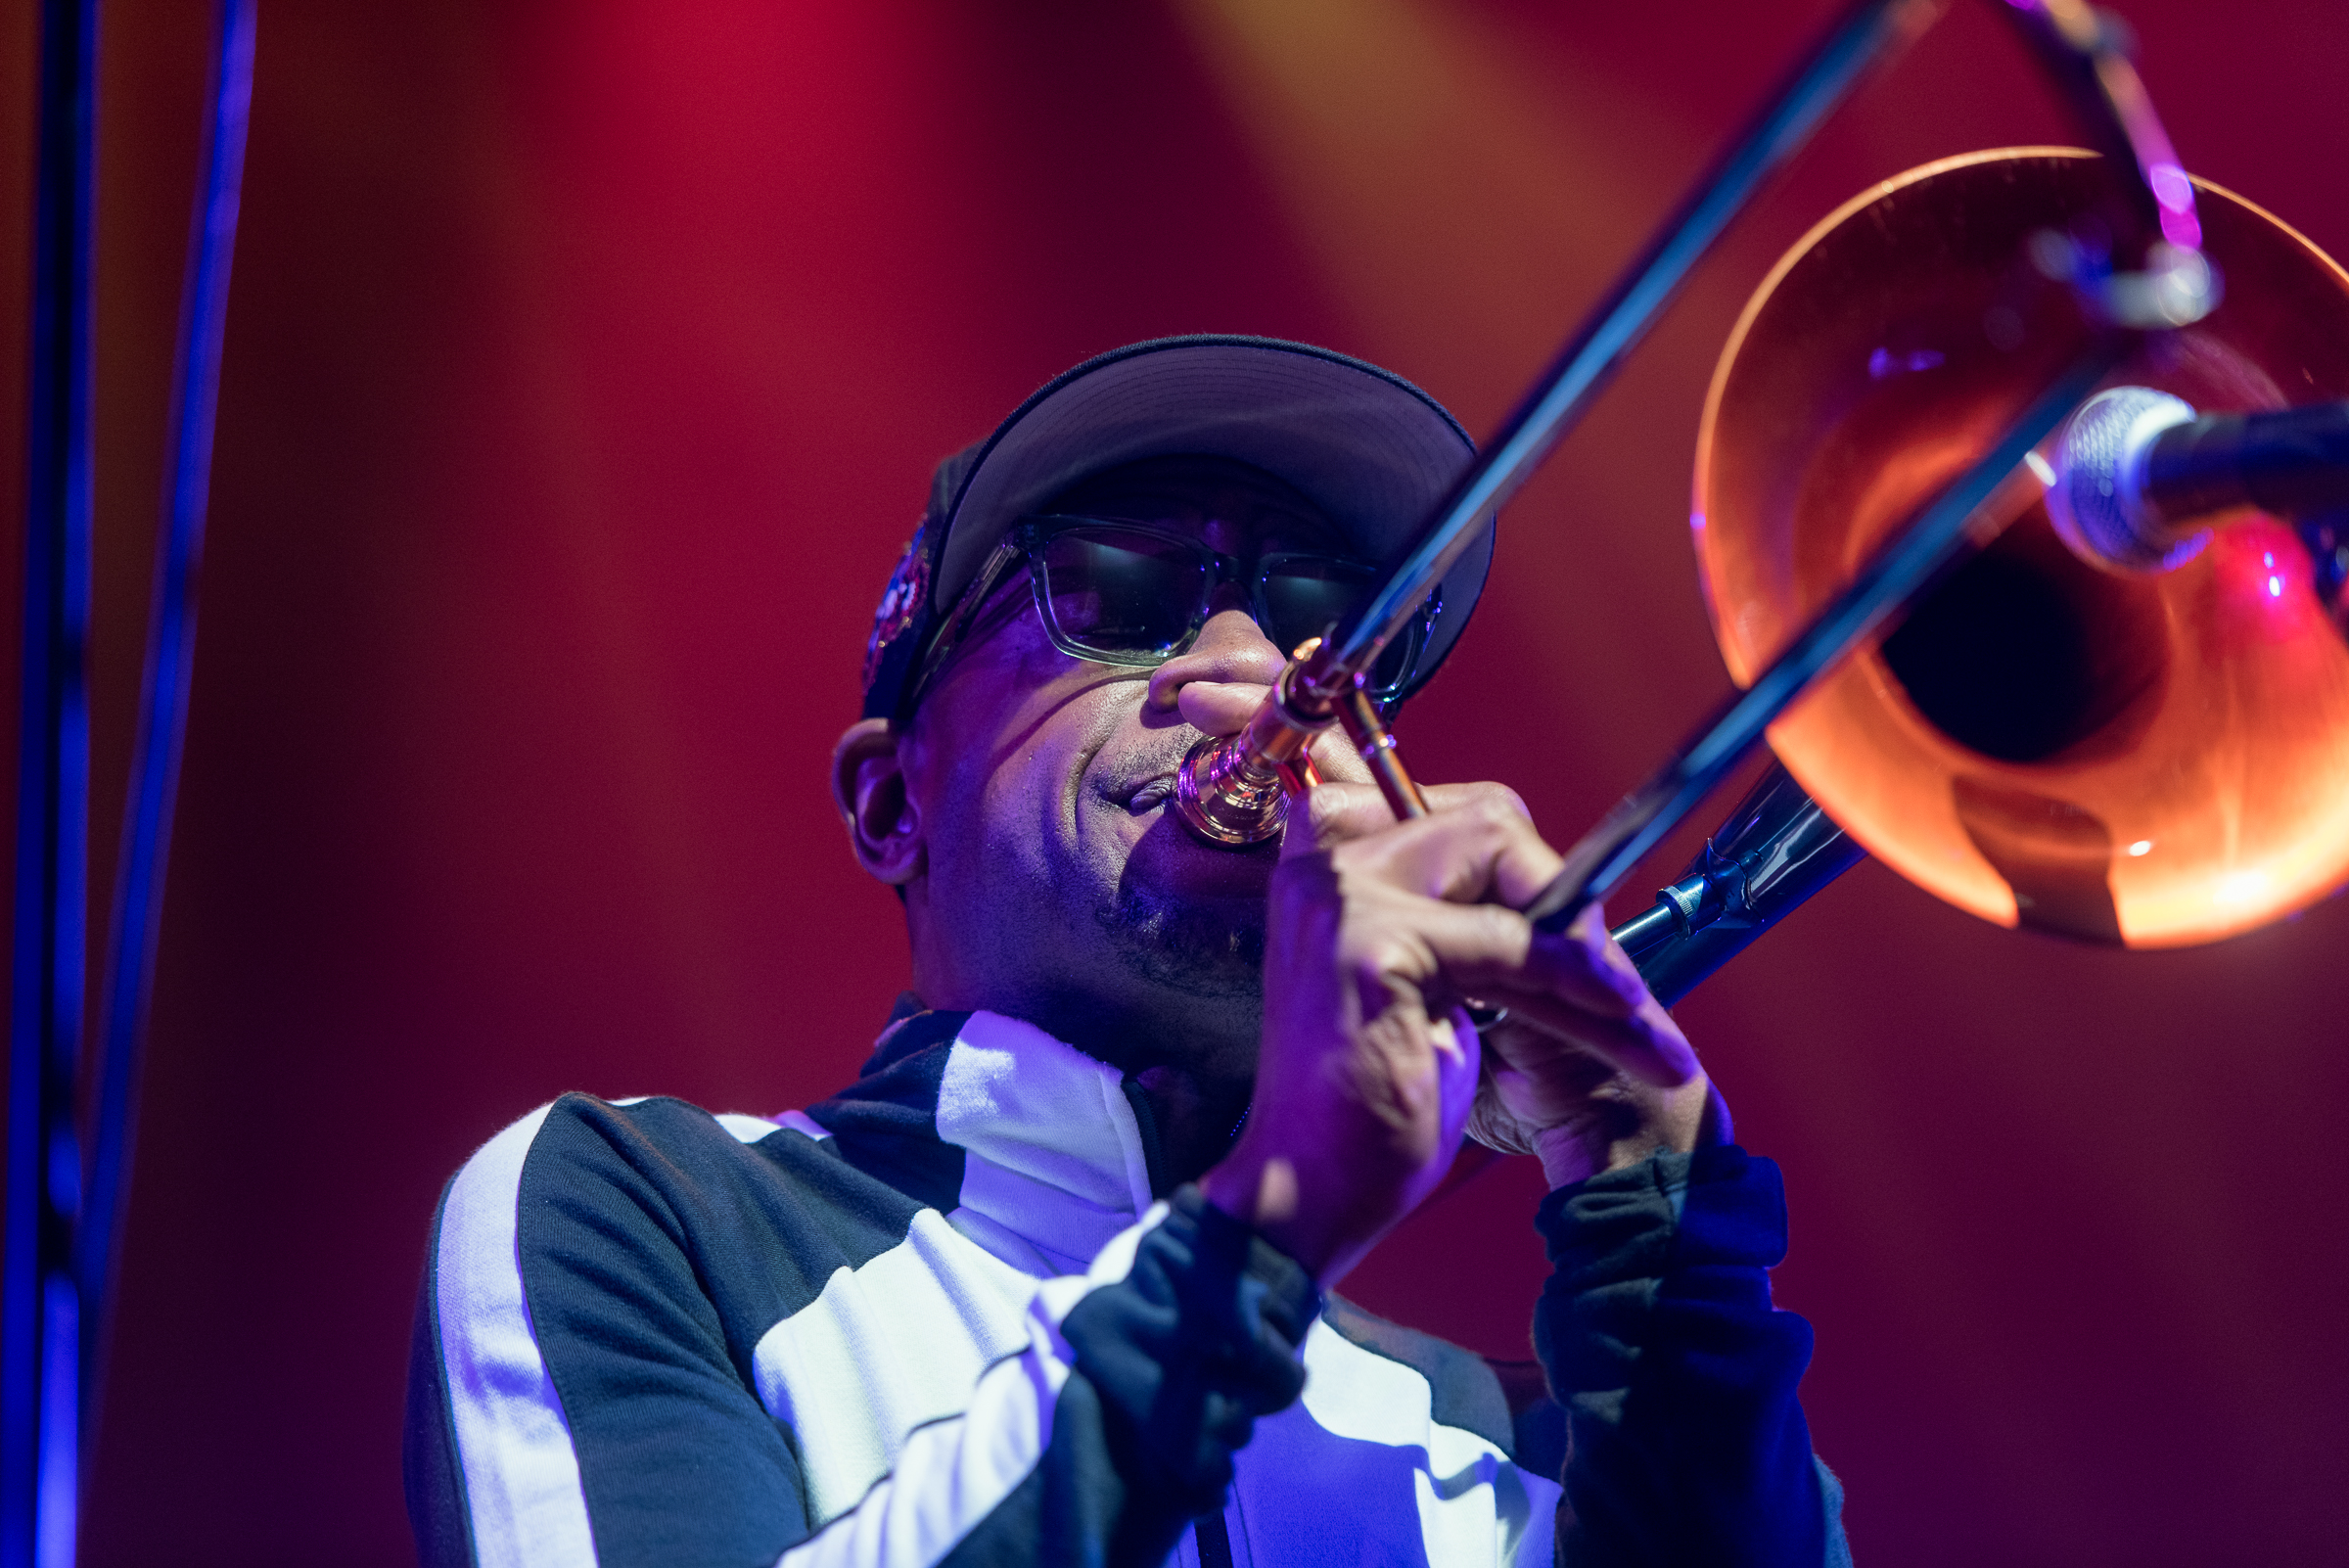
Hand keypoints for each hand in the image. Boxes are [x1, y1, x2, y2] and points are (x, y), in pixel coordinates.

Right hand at [1199, 781, 1707, 1283]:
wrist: (1307, 1194)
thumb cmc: (1366, 1107)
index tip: (1579, 938)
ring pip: (1507, 872)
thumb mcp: (1426, 991)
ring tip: (1629, 1010)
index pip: (1463, 818)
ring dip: (1584, 949)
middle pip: (1490, 824)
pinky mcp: (1369, 945)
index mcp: (1330, 873)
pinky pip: (1507, 941)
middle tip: (1612, 979)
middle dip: (1566, 899)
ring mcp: (1341, 900)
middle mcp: (1325, 870)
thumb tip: (1565, 891)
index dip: (1533, 873)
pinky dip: (1567, 977)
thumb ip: (1470, 927)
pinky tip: (1608, 1015)